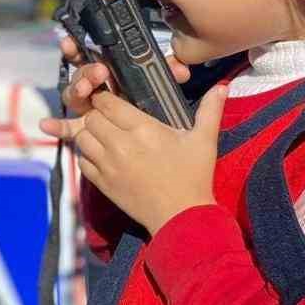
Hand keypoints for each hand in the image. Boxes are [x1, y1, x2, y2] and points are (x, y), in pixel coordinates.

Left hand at [40, 84, 228, 234]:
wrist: (181, 217)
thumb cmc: (194, 177)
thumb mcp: (204, 141)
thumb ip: (210, 110)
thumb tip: (222, 86)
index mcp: (143, 129)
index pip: (108, 102)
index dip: (106, 98)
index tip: (113, 100)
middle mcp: (121, 145)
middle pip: (91, 118)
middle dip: (98, 114)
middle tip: (109, 118)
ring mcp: (109, 166)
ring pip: (82, 138)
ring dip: (90, 134)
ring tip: (104, 135)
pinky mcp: (103, 184)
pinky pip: (82, 162)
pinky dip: (88, 156)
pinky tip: (102, 156)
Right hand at [57, 33, 192, 116]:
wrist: (156, 142)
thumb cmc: (155, 107)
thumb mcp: (162, 87)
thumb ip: (169, 74)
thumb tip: (182, 69)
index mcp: (112, 73)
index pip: (91, 54)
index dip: (78, 46)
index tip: (72, 41)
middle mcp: (96, 87)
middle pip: (81, 73)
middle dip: (86, 70)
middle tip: (99, 73)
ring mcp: (88, 107)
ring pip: (74, 94)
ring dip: (77, 88)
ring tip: (85, 90)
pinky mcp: (84, 128)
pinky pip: (68, 127)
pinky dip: (57, 125)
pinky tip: (47, 125)